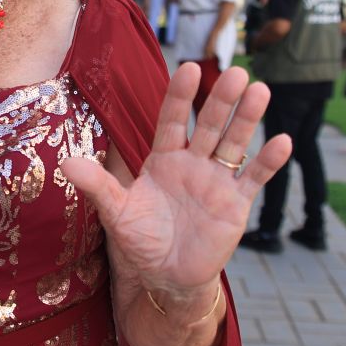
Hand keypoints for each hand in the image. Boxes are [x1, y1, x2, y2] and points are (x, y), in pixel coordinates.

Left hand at [61, 64, 290, 305]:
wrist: (167, 277)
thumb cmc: (141, 240)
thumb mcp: (116, 212)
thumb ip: (98, 185)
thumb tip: (64, 162)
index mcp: (163, 158)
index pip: (171, 120)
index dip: (179, 96)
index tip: (188, 69)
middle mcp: (193, 162)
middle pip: (208, 124)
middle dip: (221, 100)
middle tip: (236, 73)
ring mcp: (216, 180)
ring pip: (234, 143)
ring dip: (247, 119)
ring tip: (260, 91)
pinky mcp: (235, 203)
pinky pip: (254, 178)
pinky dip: (268, 161)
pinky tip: (282, 141)